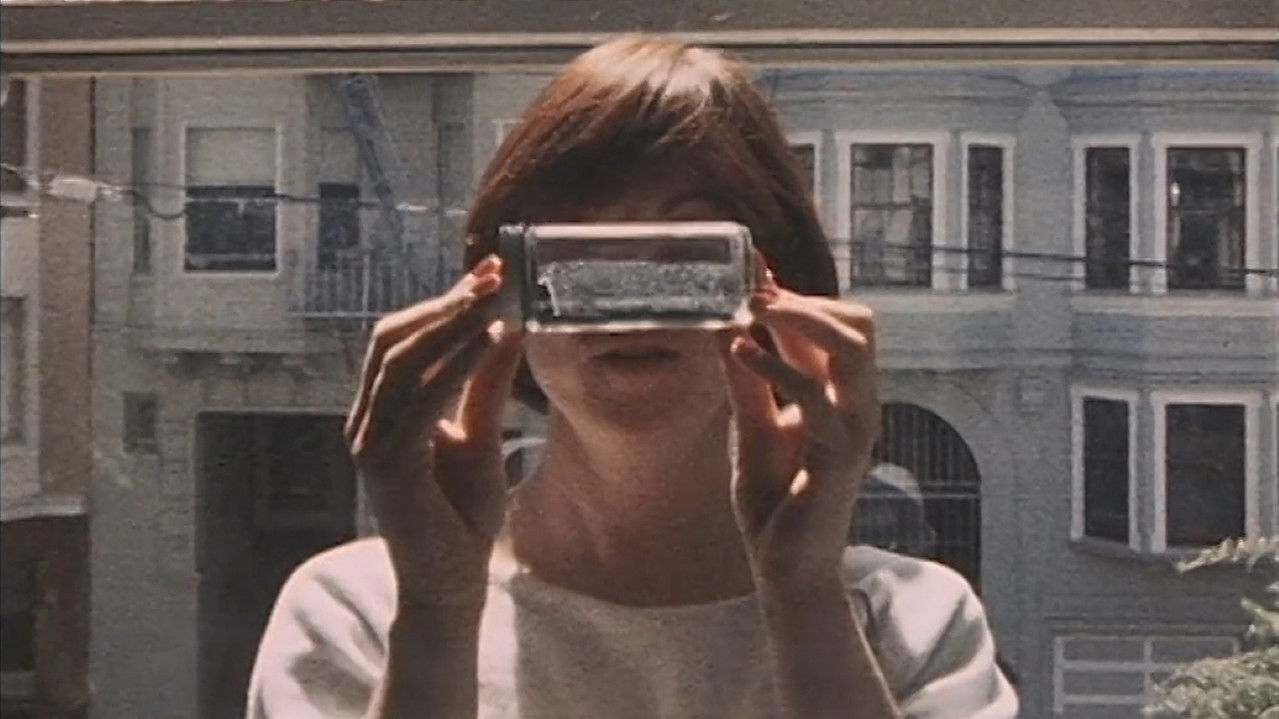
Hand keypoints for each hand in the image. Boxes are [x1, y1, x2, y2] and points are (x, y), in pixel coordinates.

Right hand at [344, 256, 522, 612]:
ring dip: (451, 325)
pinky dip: (453, 366)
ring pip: (402, 363)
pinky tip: (486, 343)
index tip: (488, 272)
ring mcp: (370, 443)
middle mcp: (365, 422)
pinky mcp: (386, 467)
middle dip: (446, 304)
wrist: (453, 579)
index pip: (400, 338)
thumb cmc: (461, 513)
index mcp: (381, 410)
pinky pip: (418, 403)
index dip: (441, 302)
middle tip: (493, 276)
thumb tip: (508, 326)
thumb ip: (485, 382)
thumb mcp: (480, 432)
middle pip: (394, 340)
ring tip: (493, 299)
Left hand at [718, 282, 879, 592]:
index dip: (795, 294)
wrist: (787, 567)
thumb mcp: (754, 427)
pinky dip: (778, 368)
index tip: (752, 270)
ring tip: (754, 308)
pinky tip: (740, 351)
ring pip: (854, 349)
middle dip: (807, 299)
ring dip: (803, 319)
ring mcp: (853, 429)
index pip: (834, 326)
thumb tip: (728, 326)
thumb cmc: (777, 501)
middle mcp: (856, 405)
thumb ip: (748, 381)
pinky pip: (818, 398)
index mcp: (839, 395)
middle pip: (861, 325)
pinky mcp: (838, 457)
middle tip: (755, 292)